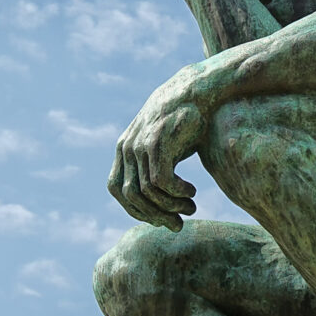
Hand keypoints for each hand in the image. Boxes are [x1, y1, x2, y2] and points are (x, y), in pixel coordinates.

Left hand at [107, 73, 203, 230]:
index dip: (136, 208)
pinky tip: (192, 191)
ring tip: (191, 207)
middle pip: (131, 196)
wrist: (197, 91)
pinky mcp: (157, 143)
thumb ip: (154, 168)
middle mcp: (127, 147)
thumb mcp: (164, 147)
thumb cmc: (184, 122)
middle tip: (177, 224)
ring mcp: (140, 144)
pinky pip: (161, 181)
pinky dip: (177, 192)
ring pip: (147, 192)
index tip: (159, 217)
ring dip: (171, 206)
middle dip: (154, 216)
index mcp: (124, 149)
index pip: (118, 190)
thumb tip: (158, 202)